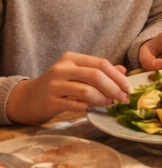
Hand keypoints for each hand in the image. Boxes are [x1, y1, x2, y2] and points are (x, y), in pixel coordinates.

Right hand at [5, 53, 130, 124]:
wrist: (27, 98)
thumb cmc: (57, 85)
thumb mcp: (77, 73)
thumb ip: (98, 71)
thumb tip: (123, 71)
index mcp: (72, 58)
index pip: (100, 63)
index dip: (117, 76)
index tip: (128, 87)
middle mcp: (62, 68)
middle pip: (95, 75)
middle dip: (113, 88)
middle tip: (123, 98)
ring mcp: (54, 84)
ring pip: (86, 90)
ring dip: (102, 99)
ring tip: (110, 104)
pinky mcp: (50, 100)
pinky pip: (74, 104)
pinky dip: (87, 107)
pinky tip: (92, 109)